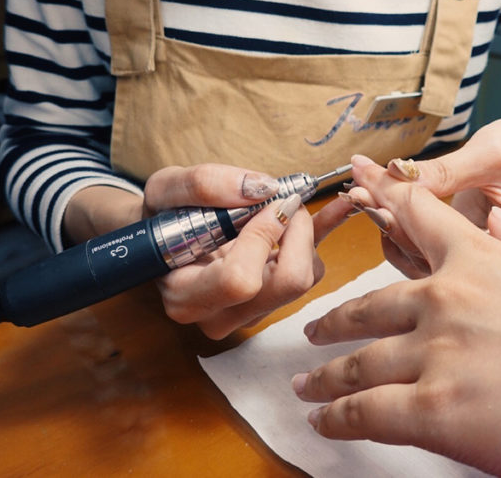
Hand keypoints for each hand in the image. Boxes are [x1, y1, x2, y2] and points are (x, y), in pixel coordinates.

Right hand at [64, 164, 348, 338]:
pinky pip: (313, 270)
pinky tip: (342, 207)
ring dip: (308, 234)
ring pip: (305, 278)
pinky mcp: (271, 298)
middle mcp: (219, 315)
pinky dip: (328, 235)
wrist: (159, 237)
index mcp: (186, 296)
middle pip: (287, 285)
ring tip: (290, 203)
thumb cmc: (159, 216)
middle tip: (287, 200)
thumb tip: (262, 189)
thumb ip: (204, 184)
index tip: (266, 201)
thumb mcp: (166, 188)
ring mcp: (249, 312)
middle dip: (298, 234)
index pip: (242, 279)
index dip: (263, 236)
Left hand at [319, 116, 500, 276]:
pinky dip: (395, 221)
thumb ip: (446, 171)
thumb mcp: (491, 155)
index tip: (371, 189)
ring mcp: (473, 263)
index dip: (404, 219)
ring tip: (359, 188)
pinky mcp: (456, 252)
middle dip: (386, 221)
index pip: (450, 246)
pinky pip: (419, 246)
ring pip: (418, 255)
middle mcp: (492, 268)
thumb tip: (397, 177)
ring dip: (384, 221)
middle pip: (428, 257)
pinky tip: (374, 195)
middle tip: (357, 190)